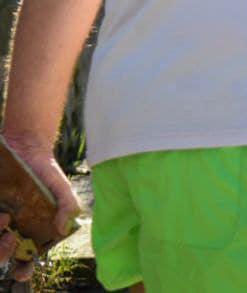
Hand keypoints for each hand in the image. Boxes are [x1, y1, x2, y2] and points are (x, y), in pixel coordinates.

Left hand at [0, 133, 81, 281]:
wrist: (24, 148)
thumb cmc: (46, 170)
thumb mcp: (62, 187)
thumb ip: (67, 205)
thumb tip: (61, 230)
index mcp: (32, 231)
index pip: (25, 258)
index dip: (23, 269)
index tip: (21, 270)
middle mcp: (11, 229)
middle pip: (2, 255)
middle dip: (4, 253)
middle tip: (11, 238)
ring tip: (4, 218)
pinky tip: (0, 213)